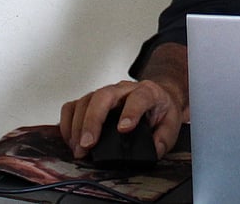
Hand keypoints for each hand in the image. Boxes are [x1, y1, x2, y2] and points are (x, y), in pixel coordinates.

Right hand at [59, 79, 185, 159]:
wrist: (157, 97)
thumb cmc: (161, 110)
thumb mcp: (172, 123)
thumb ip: (165, 138)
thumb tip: (154, 150)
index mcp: (147, 93)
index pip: (139, 97)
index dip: (130, 112)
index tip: (123, 129)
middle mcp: (123, 89)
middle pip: (103, 96)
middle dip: (93, 121)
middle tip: (88, 144)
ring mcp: (105, 93)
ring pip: (85, 101)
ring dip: (77, 125)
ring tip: (78, 149)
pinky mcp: (91, 101)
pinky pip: (72, 106)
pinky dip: (67, 123)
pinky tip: (71, 140)